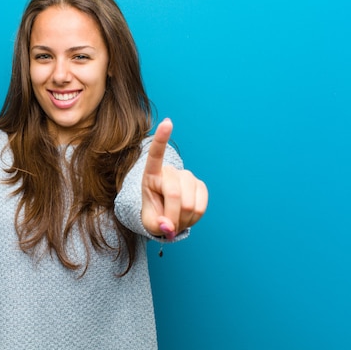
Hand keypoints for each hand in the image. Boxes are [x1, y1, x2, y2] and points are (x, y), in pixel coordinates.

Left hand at [141, 119, 207, 238]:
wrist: (166, 215)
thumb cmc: (153, 215)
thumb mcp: (149, 223)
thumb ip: (156, 225)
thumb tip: (168, 226)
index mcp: (151, 174)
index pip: (155, 155)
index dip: (162, 139)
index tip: (167, 122)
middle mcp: (170, 171)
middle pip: (174, 195)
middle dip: (172, 217)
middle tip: (167, 225)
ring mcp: (187, 176)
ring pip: (189, 204)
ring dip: (183, 219)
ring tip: (176, 220)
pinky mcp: (200, 185)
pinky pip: (201, 207)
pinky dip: (194, 219)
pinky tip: (186, 216)